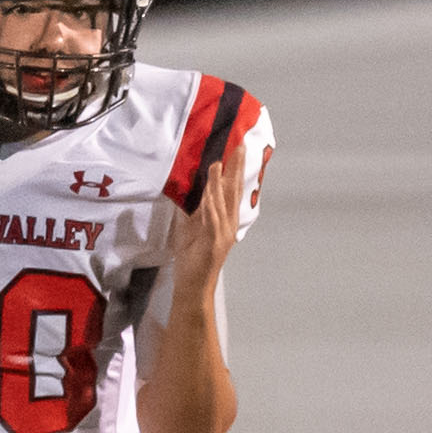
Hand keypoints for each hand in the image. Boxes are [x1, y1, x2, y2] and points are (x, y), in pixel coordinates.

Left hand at [169, 139, 249, 295]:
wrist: (194, 285)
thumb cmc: (193, 258)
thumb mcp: (192, 230)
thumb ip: (195, 212)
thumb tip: (194, 193)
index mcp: (224, 220)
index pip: (230, 190)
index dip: (233, 170)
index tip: (236, 151)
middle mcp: (228, 224)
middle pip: (233, 191)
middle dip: (236, 168)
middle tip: (239, 147)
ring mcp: (222, 233)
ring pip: (222, 202)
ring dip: (220, 182)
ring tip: (219, 162)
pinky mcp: (213, 242)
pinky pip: (212, 219)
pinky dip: (211, 205)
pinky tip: (210, 192)